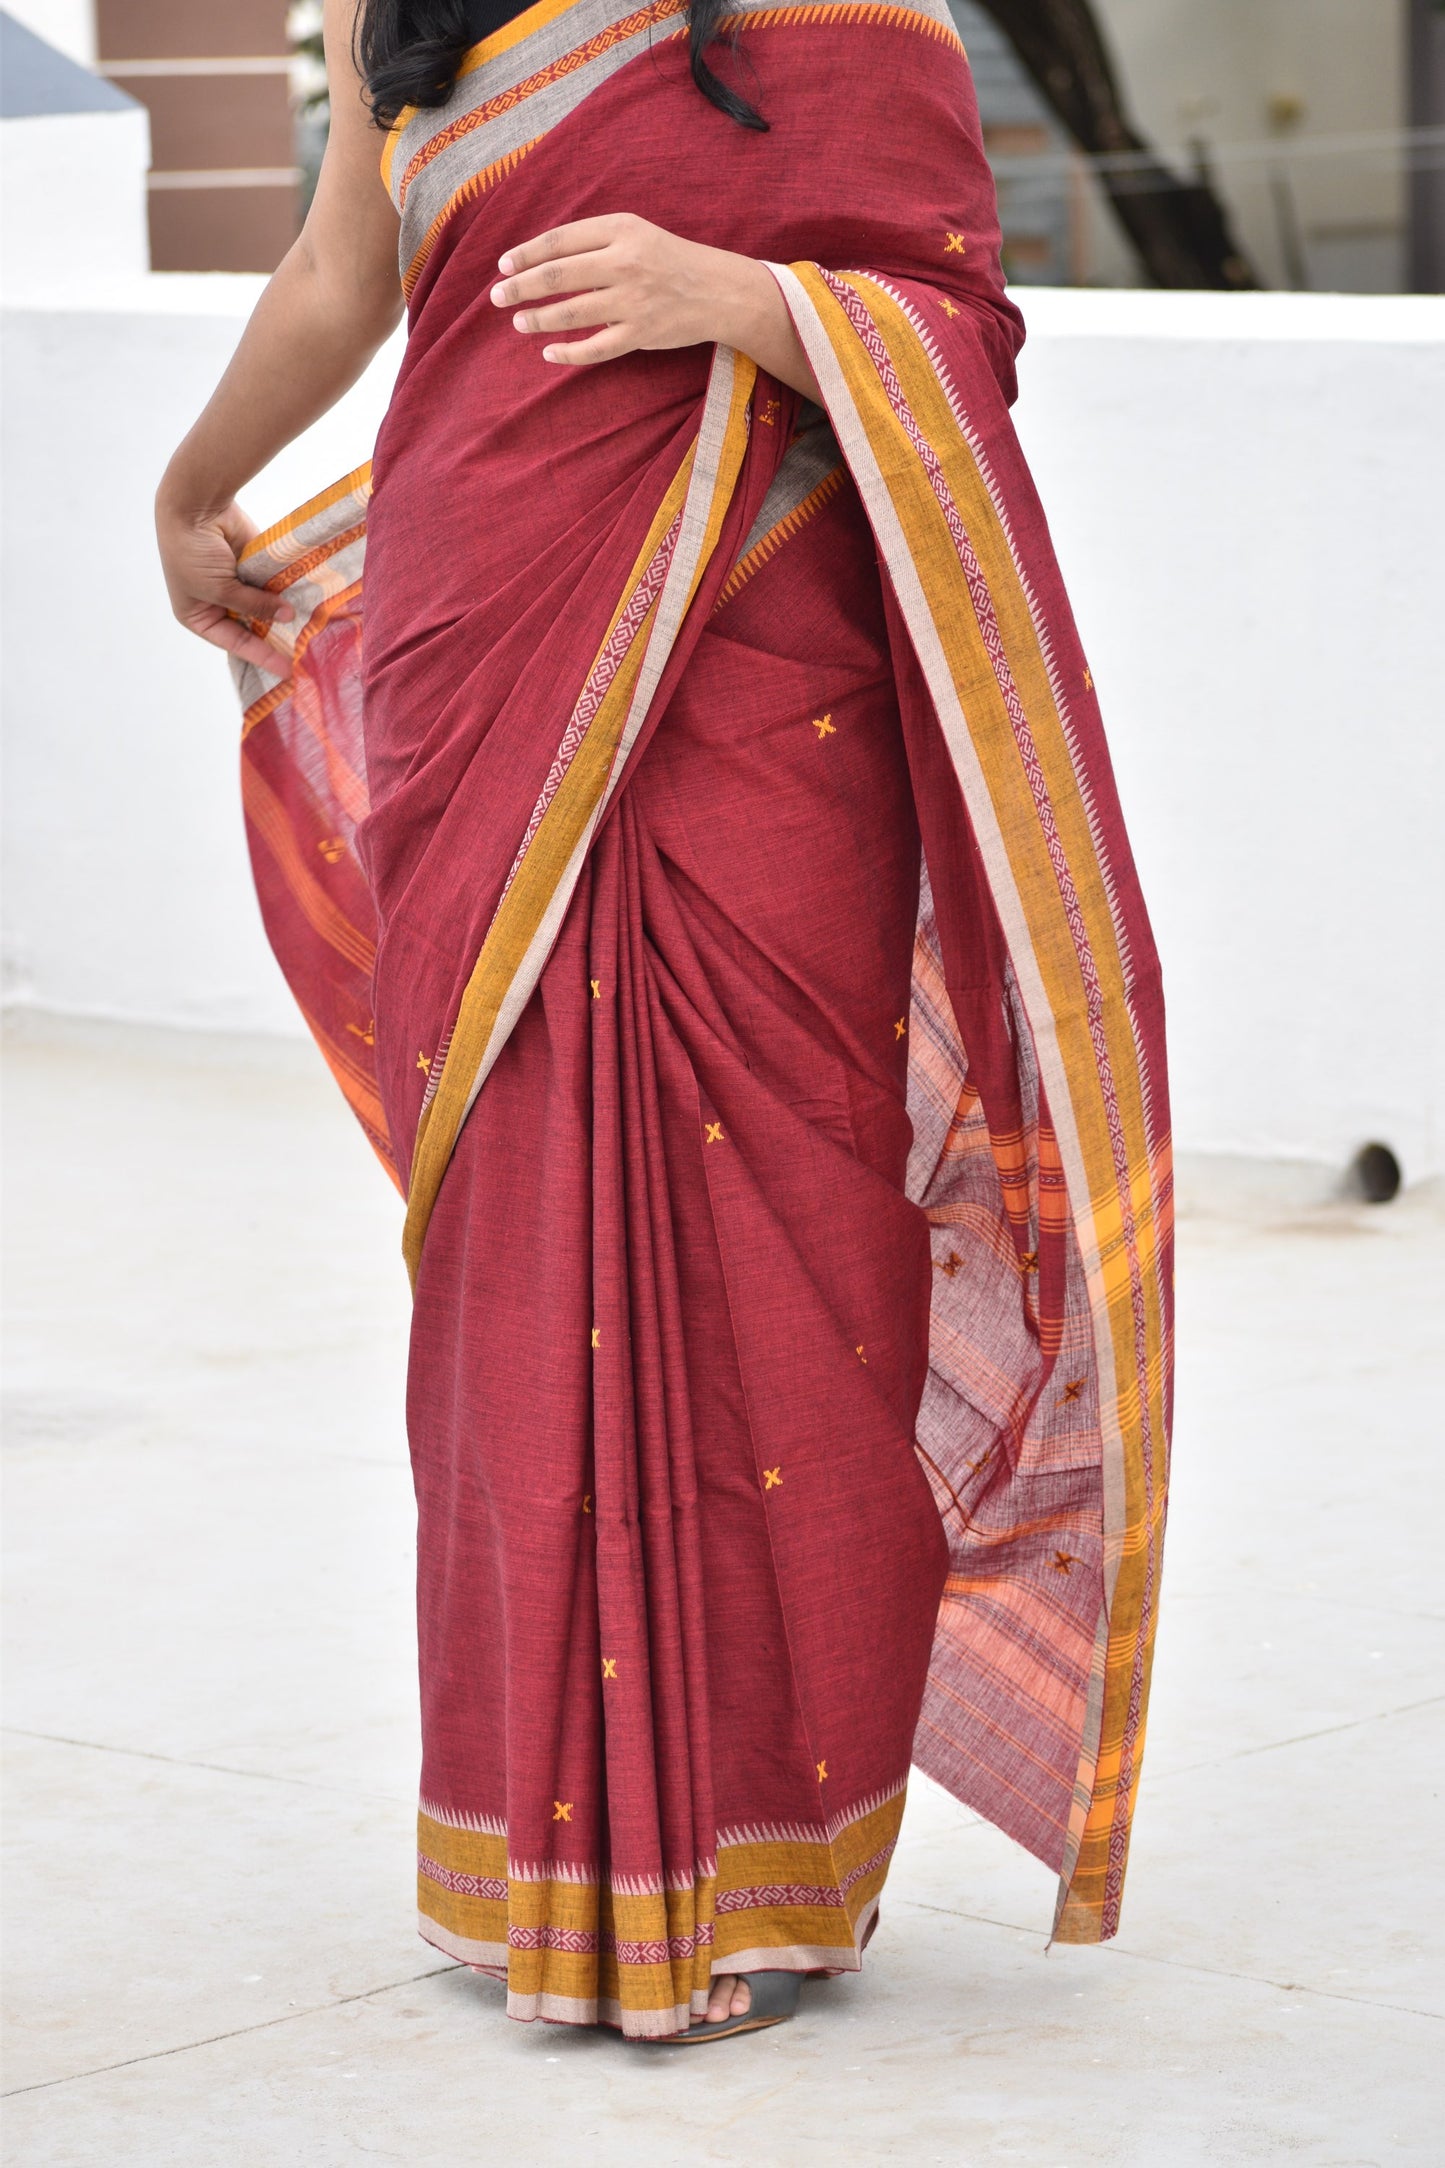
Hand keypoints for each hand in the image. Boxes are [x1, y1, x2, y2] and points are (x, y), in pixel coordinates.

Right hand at [156, 496, 292, 671]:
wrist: (194, 505)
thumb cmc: (193, 553)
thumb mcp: (220, 589)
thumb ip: (254, 606)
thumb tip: (287, 616)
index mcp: (197, 616)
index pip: (235, 643)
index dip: (261, 656)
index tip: (287, 671)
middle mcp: (216, 603)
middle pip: (250, 628)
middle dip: (274, 639)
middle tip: (303, 655)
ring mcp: (235, 584)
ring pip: (264, 607)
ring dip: (283, 617)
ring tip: (310, 634)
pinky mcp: (251, 567)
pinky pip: (271, 585)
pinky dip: (285, 593)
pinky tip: (306, 605)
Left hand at [489, 213, 819, 399]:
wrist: (719, 290)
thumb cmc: (669, 259)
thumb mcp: (635, 233)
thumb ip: (594, 240)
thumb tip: (542, 258)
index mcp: (620, 230)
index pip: (560, 241)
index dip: (526, 254)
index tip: (504, 266)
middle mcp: (624, 263)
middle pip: (558, 276)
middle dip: (520, 288)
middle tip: (497, 297)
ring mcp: (632, 302)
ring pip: (571, 313)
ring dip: (537, 319)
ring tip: (518, 322)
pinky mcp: (641, 334)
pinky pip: (596, 349)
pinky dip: (569, 353)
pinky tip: (548, 353)